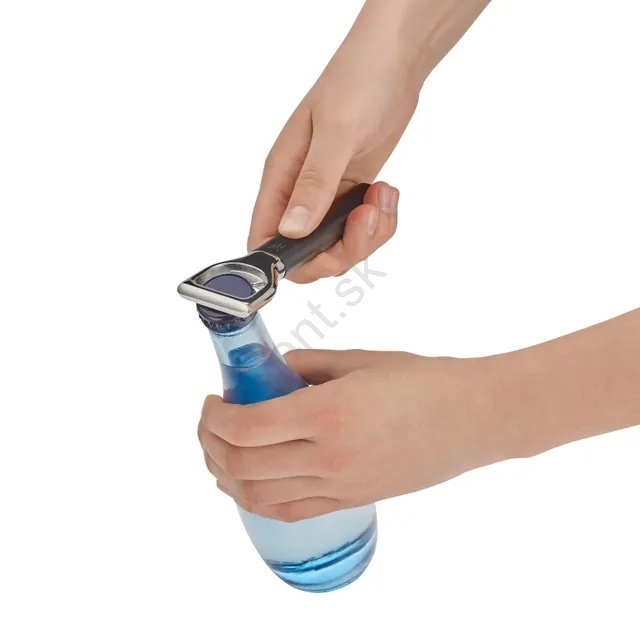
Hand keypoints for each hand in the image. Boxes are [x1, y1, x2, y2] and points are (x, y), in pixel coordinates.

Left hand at [198, 348, 505, 521]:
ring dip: (226, 475)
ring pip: (258, 495)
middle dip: (211, 444)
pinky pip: (288, 511)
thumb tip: (273, 370)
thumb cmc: (424, 383)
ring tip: (220, 451)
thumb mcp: (361, 361)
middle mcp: (330, 457)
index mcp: (330, 413)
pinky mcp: (351, 501)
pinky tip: (248, 481)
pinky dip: (256, 499)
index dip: (215, 417)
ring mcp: (340, 486)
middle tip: (210, 422)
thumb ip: (308, 365)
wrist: (472, 419)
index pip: (247, 427)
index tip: (211, 402)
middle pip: (243, 464)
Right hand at [247, 23, 421, 282]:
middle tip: (364, 220)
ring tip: (380, 197)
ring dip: (367, 235)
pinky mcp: (350, 194)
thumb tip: (292, 229)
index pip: (265, 238)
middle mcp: (298, 192)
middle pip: (308, 254)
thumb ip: (313, 185)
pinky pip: (361, 230)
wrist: (394, 63)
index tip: (320, 258)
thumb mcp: (336, 133)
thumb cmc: (357, 83)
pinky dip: (380, 223)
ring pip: (339, 246)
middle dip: (341, 250)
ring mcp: (326, 195)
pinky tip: (384, 192)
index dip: (286, 261)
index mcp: (281, 177)